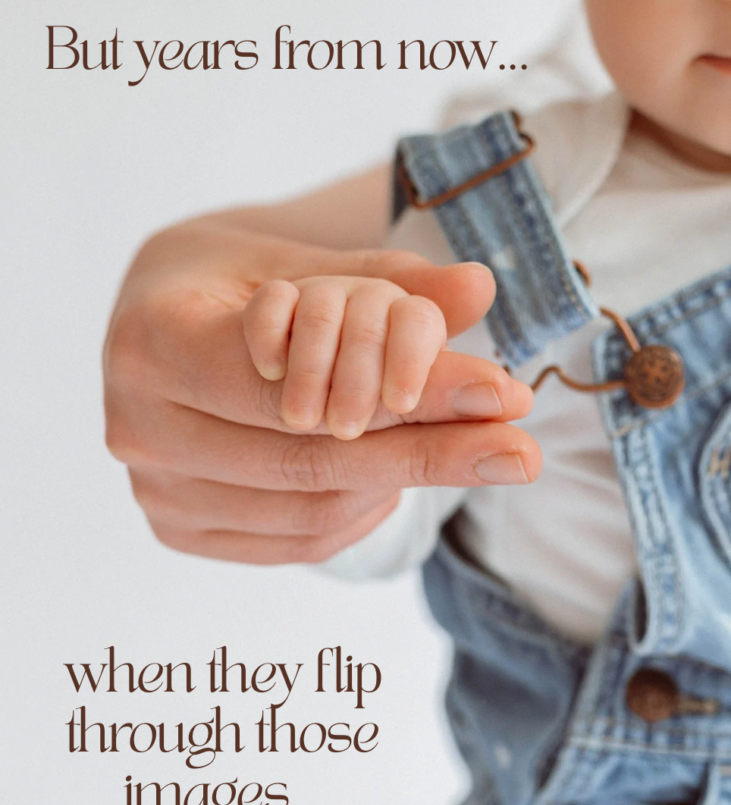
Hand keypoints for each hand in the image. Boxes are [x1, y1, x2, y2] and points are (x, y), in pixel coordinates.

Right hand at [104, 175, 540, 563]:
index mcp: (152, 341)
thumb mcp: (309, 263)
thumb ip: (390, 282)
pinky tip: (401, 481)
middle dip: (428, 452)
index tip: (502, 394)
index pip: (293, 385)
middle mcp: (138, 426)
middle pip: (306, 457)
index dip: (406, 395)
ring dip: (398, 484)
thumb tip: (482, 287)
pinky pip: (293, 541)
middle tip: (520, 447)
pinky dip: (361, 514)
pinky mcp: (179, 528)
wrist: (167, 320)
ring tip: (467, 453)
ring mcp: (155, 489)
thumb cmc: (239, 281)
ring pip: (306, 508)